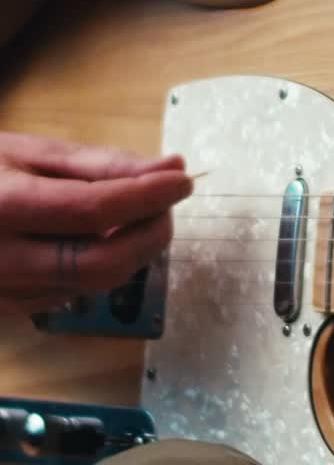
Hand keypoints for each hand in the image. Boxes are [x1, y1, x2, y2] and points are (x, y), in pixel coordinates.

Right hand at [0, 131, 192, 316]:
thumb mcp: (32, 152)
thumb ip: (101, 164)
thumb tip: (169, 169)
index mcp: (7, 206)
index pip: (96, 210)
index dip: (149, 195)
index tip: (182, 179)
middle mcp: (4, 260)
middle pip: (102, 263)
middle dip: (151, 234)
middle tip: (169, 202)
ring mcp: (5, 294)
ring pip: (95, 284)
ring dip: (134, 251)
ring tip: (141, 213)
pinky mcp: (11, 313)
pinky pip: (75, 294)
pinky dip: (104, 266)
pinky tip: (106, 238)